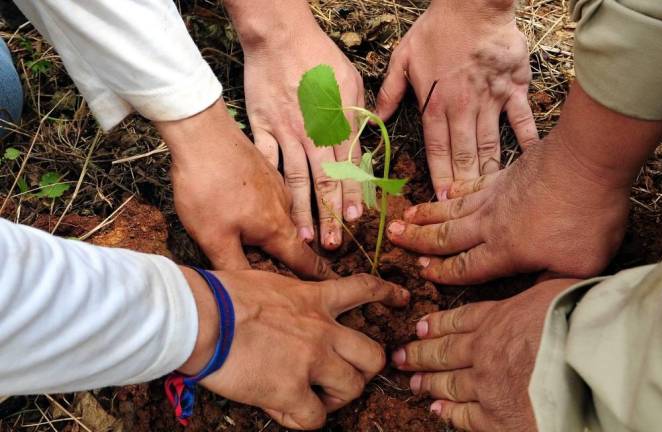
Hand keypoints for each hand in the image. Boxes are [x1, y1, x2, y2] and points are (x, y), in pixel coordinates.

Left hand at [155, 99, 334, 277]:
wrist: (202, 133)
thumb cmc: (207, 188)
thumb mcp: (214, 238)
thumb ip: (235, 268)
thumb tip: (249, 294)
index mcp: (277, 227)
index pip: (305, 261)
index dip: (318, 277)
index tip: (333, 288)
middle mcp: (285, 206)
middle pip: (294, 239)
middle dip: (296, 257)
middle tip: (291, 273)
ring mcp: (275, 185)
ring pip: (283, 217)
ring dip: (278, 232)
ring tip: (264, 245)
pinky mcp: (263, 170)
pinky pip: (271, 198)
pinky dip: (266, 211)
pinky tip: (248, 212)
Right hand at [180, 269, 410, 429]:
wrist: (200, 315)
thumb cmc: (221, 295)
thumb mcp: (268, 282)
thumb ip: (290, 297)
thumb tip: (285, 310)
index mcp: (315, 299)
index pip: (364, 289)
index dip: (388, 294)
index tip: (402, 299)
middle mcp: (322, 330)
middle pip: (374, 355)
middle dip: (365, 370)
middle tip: (345, 375)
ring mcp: (311, 361)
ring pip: (353, 388)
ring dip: (337, 398)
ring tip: (315, 398)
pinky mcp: (291, 390)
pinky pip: (316, 418)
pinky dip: (304, 419)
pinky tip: (285, 411)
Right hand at [228, 0, 364, 249]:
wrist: (279, 36)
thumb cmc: (318, 56)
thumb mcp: (352, 82)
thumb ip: (359, 115)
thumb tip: (364, 143)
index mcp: (338, 124)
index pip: (348, 168)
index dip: (352, 196)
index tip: (354, 220)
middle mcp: (314, 134)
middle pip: (323, 182)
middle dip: (329, 216)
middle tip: (332, 244)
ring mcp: (286, 133)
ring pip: (295, 179)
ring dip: (300, 211)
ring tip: (303, 238)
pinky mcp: (262, 128)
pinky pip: (266, 162)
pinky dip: (269, 187)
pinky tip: (270, 208)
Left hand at [376, 0, 536, 199]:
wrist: (474, 4)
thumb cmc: (437, 29)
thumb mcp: (402, 57)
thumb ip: (389, 92)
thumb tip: (376, 121)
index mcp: (434, 105)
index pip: (436, 152)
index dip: (438, 180)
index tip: (441, 204)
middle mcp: (462, 109)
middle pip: (463, 156)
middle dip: (464, 187)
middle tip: (466, 213)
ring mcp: (490, 101)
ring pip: (489, 145)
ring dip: (488, 173)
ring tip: (491, 197)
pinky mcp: (514, 90)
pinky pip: (522, 120)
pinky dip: (527, 141)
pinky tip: (530, 161)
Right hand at [385, 82, 661, 283]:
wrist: (589, 160)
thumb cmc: (588, 217)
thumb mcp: (578, 265)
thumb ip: (551, 282)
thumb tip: (539, 296)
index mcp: (505, 250)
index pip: (466, 267)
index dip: (442, 273)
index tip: (422, 272)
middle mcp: (491, 223)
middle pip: (447, 235)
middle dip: (418, 240)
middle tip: (391, 237)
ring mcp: (496, 196)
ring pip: (452, 209)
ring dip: (426, 214)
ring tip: (404, 216)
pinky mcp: (506, 174)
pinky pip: (470, 185)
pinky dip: (454, 189)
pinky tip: (445, 190)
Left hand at [391, 279, 575, 430]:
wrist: (586, 358)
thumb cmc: (577, 320)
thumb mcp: (553, 290)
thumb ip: (535, 296)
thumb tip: (539, 294)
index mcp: (496, 317)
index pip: (458, 320)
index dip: (437, 324)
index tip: (419, 327)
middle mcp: (483, 350)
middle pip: (444, 351)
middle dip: (419, 354)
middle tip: (400, 356)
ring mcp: (486, 384)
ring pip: (448, 382)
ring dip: (428, 382)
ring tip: (413, 381)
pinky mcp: (497, 416)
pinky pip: (466, 416)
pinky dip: (449, 413)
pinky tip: (438, 410)